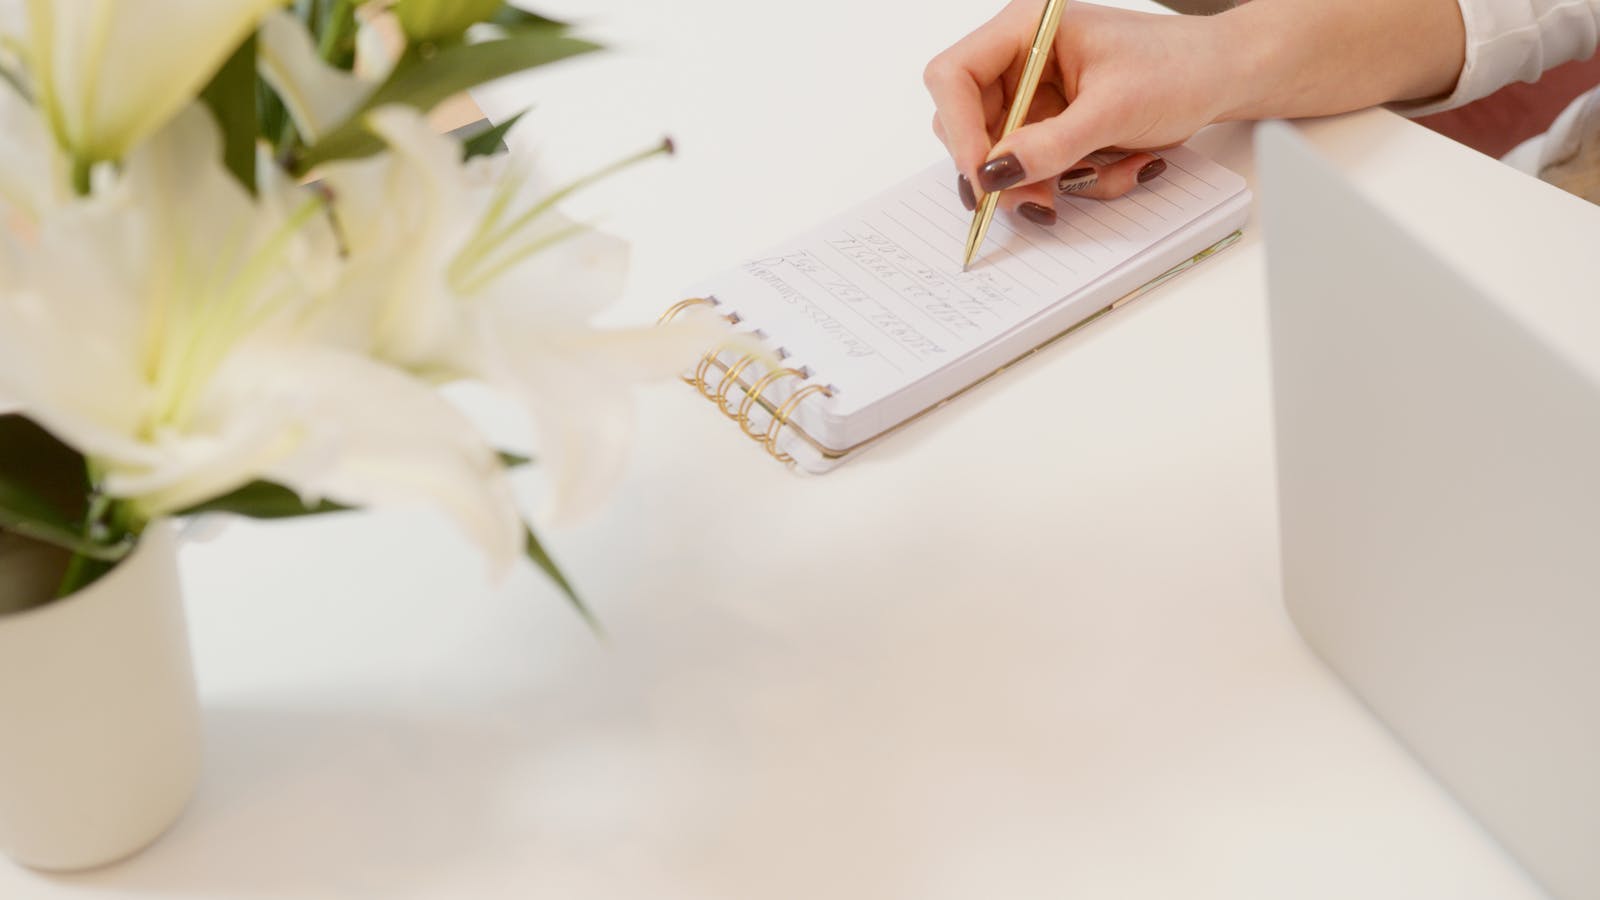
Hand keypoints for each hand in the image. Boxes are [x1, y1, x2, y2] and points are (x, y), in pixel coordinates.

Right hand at [923, 2, 1239, 222]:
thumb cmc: (1180, 67)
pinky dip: (1075, 181)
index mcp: (1025, 30)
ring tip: (1105, 172)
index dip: (959, 129)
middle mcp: (1020, 61)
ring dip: (1049, 180)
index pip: (953, 77)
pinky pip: (1039, 171)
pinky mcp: (1053, 128)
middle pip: (969, 126)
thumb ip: (1051, 144)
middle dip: (1007, 168)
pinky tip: (1117, 165)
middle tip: (1040, 196)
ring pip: (1004, 159)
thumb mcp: (1113, 109)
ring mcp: (1035, 98)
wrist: (1224, 78)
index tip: (984, 174)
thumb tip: (994, 174)